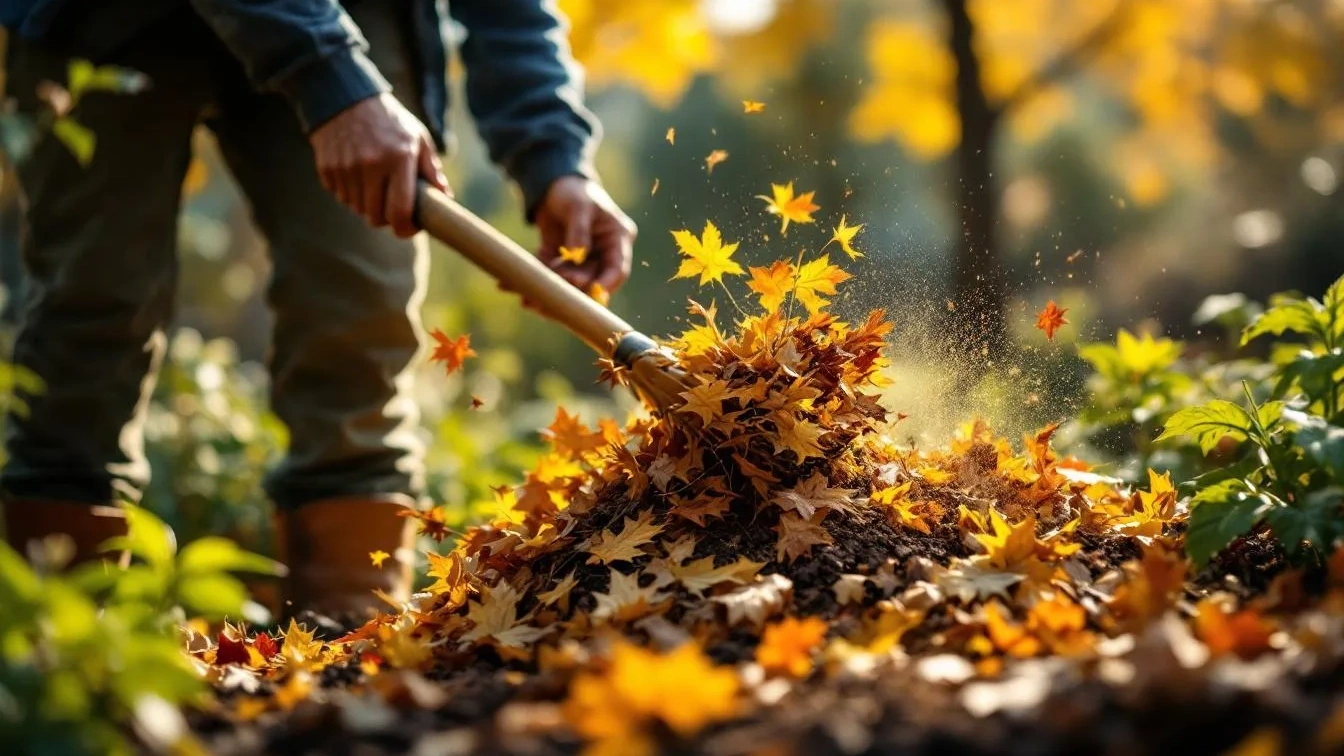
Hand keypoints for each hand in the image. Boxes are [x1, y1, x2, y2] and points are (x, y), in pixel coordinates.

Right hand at [309, 92, 448, 237]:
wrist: (346, 97)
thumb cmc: (390, 120)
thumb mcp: (417, 137)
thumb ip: (430, 168)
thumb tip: (445, 196)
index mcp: (398, 158)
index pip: (400, 210)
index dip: (405, 228)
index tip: (410, 228)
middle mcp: (371, 164)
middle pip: (376, 216)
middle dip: (386, 219)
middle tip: (392, 208)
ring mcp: (346, 167)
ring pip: (357, 209)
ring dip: (367, 205)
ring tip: (374, 186)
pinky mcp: (328, 167)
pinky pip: (340, 196)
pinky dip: (350, 193)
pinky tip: (356, 175)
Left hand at [535, 176, 635, 295]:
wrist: (554, 188)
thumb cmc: (574, 191)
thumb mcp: (578, 205)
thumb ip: (579, 229)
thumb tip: (576, 254)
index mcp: (617, 238)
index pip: (618, 269)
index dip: (605, 284)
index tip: (589, 291)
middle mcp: (603, 254)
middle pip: (591, 282)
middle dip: (570, 292)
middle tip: (551, 297)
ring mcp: (583, 261)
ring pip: (570, 285)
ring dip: (550, 293)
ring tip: (528, 300)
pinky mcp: (563, 264)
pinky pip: (551, 277)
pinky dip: (537, 281)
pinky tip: (514, 288)